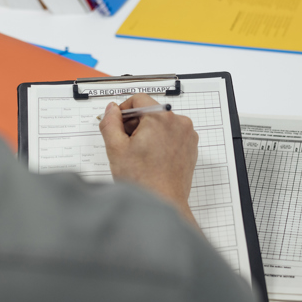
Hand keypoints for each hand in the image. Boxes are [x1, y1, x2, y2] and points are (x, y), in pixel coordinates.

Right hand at [99, 94, 198, 222]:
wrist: (163, 203)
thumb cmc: (144, 180)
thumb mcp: (116, 148)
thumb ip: (110, 122)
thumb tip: (112, 110)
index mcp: (161, 117)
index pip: (138, 99)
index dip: (123, 110)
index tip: (117, 122)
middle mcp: (179, 122)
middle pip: (151, 111)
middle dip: (135, 123)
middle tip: (125, 142)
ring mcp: (187, 135)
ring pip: (162, 123)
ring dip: (147, 132)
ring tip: (138, 154)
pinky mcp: (190, 146)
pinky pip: (172, 134)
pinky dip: (161, 141)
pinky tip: (151, 158)